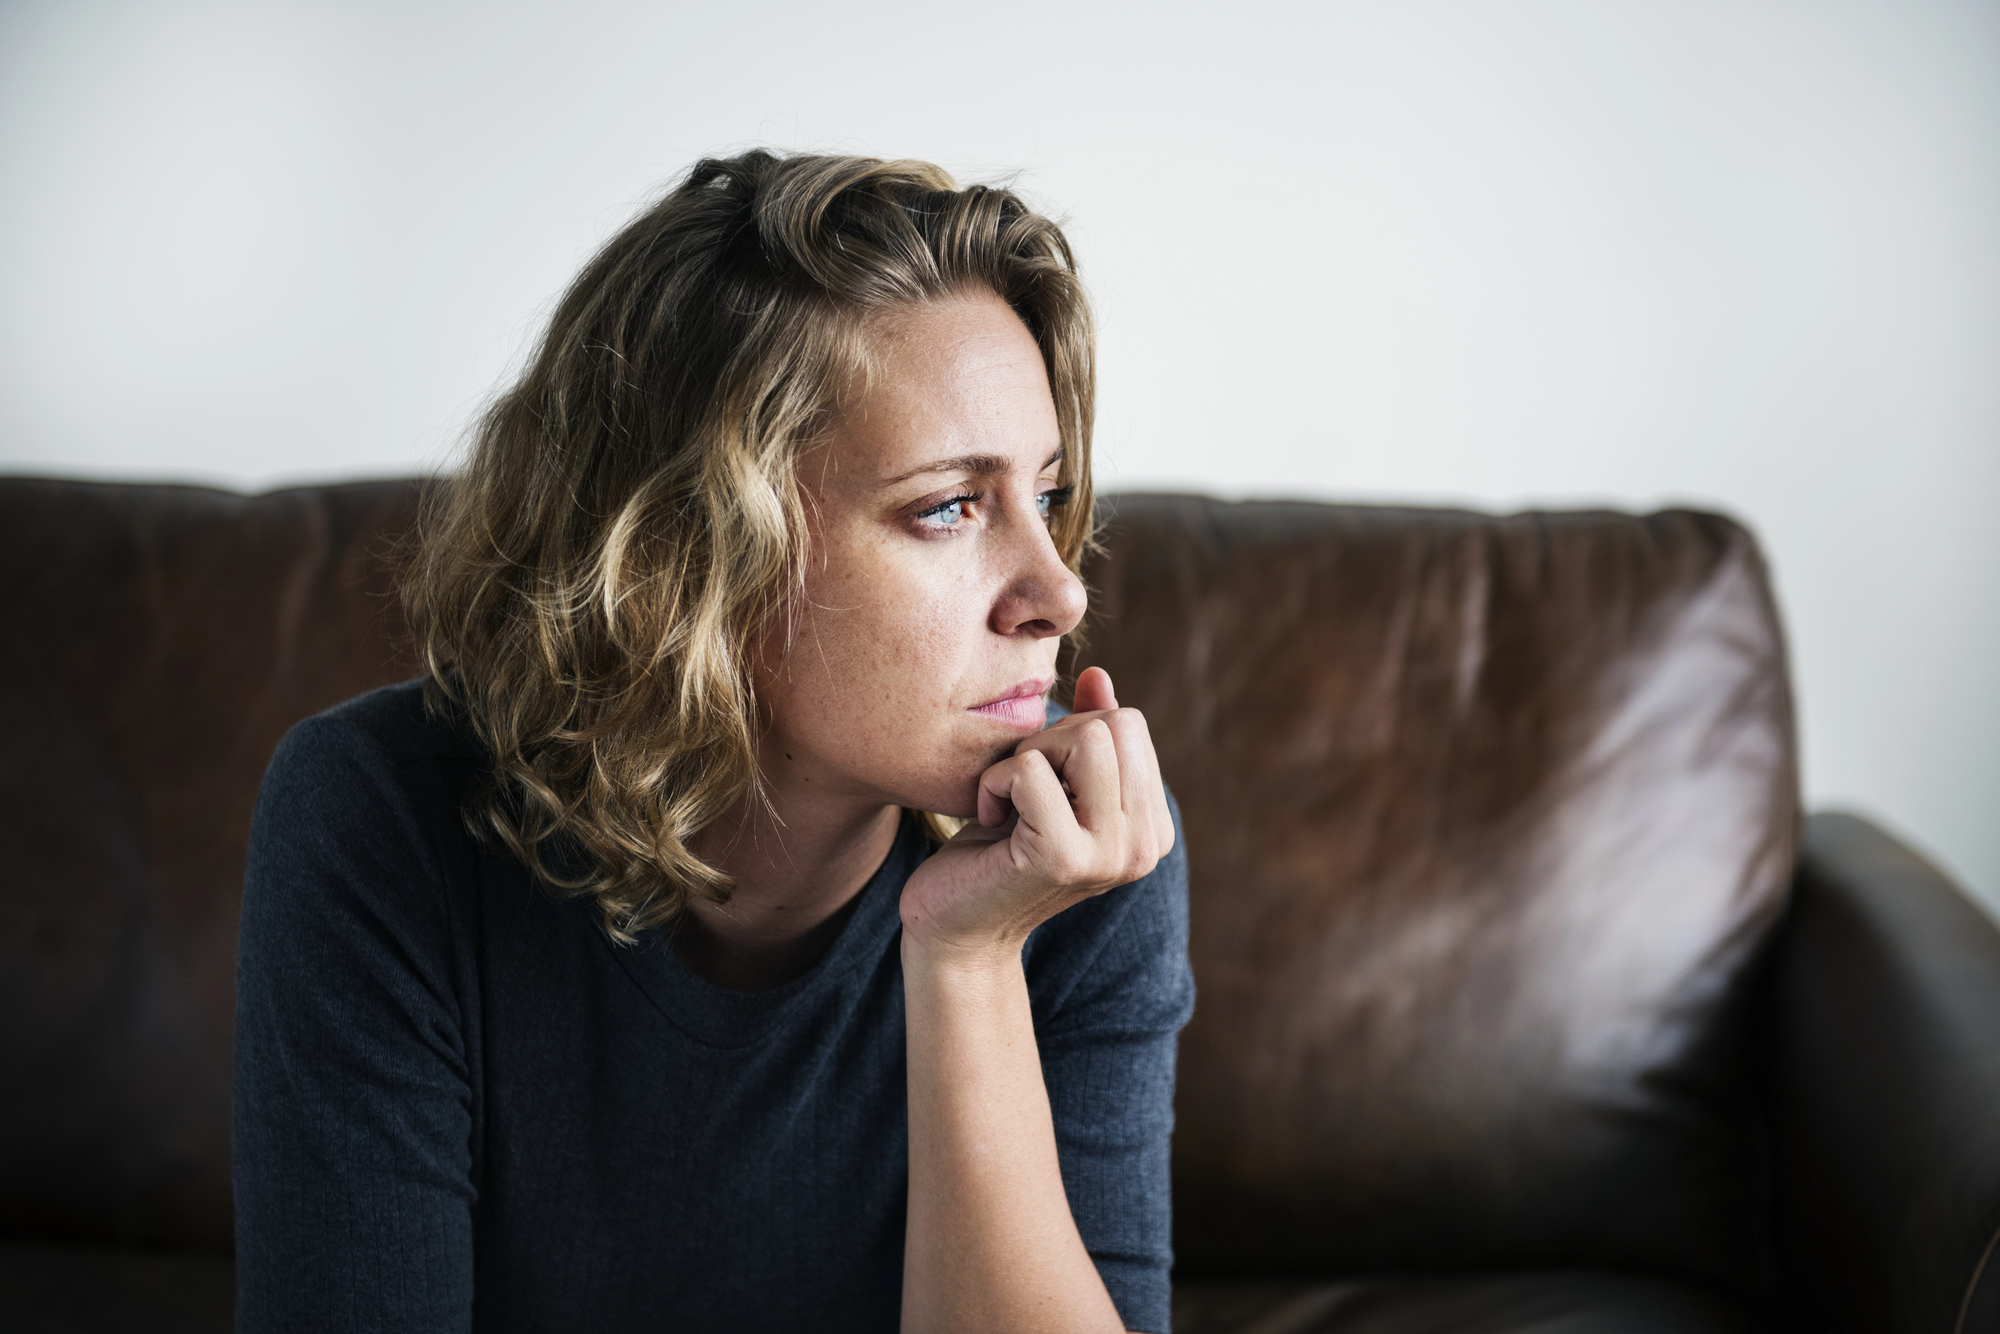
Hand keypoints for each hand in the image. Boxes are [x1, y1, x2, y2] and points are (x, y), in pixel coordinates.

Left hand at [899, 667, 1173, 957]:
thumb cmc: (997, 849)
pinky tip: (990, 819)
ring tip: (1010, 800)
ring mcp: (1110, 855)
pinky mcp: (1064, 859)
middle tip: (1021, 789)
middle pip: (1114, 724)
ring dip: (1028, 756)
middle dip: (1053, 738)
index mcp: (1152, 827)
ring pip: (1085, 739)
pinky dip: (995, 782)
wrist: (956, 927)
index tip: (1043, 783)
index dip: (1071, 735)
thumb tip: (1098, 676)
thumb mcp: (1049, 782)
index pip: (1130, 724)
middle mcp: (1145, 846)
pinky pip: (1030, 770)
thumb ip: (1085, 733)